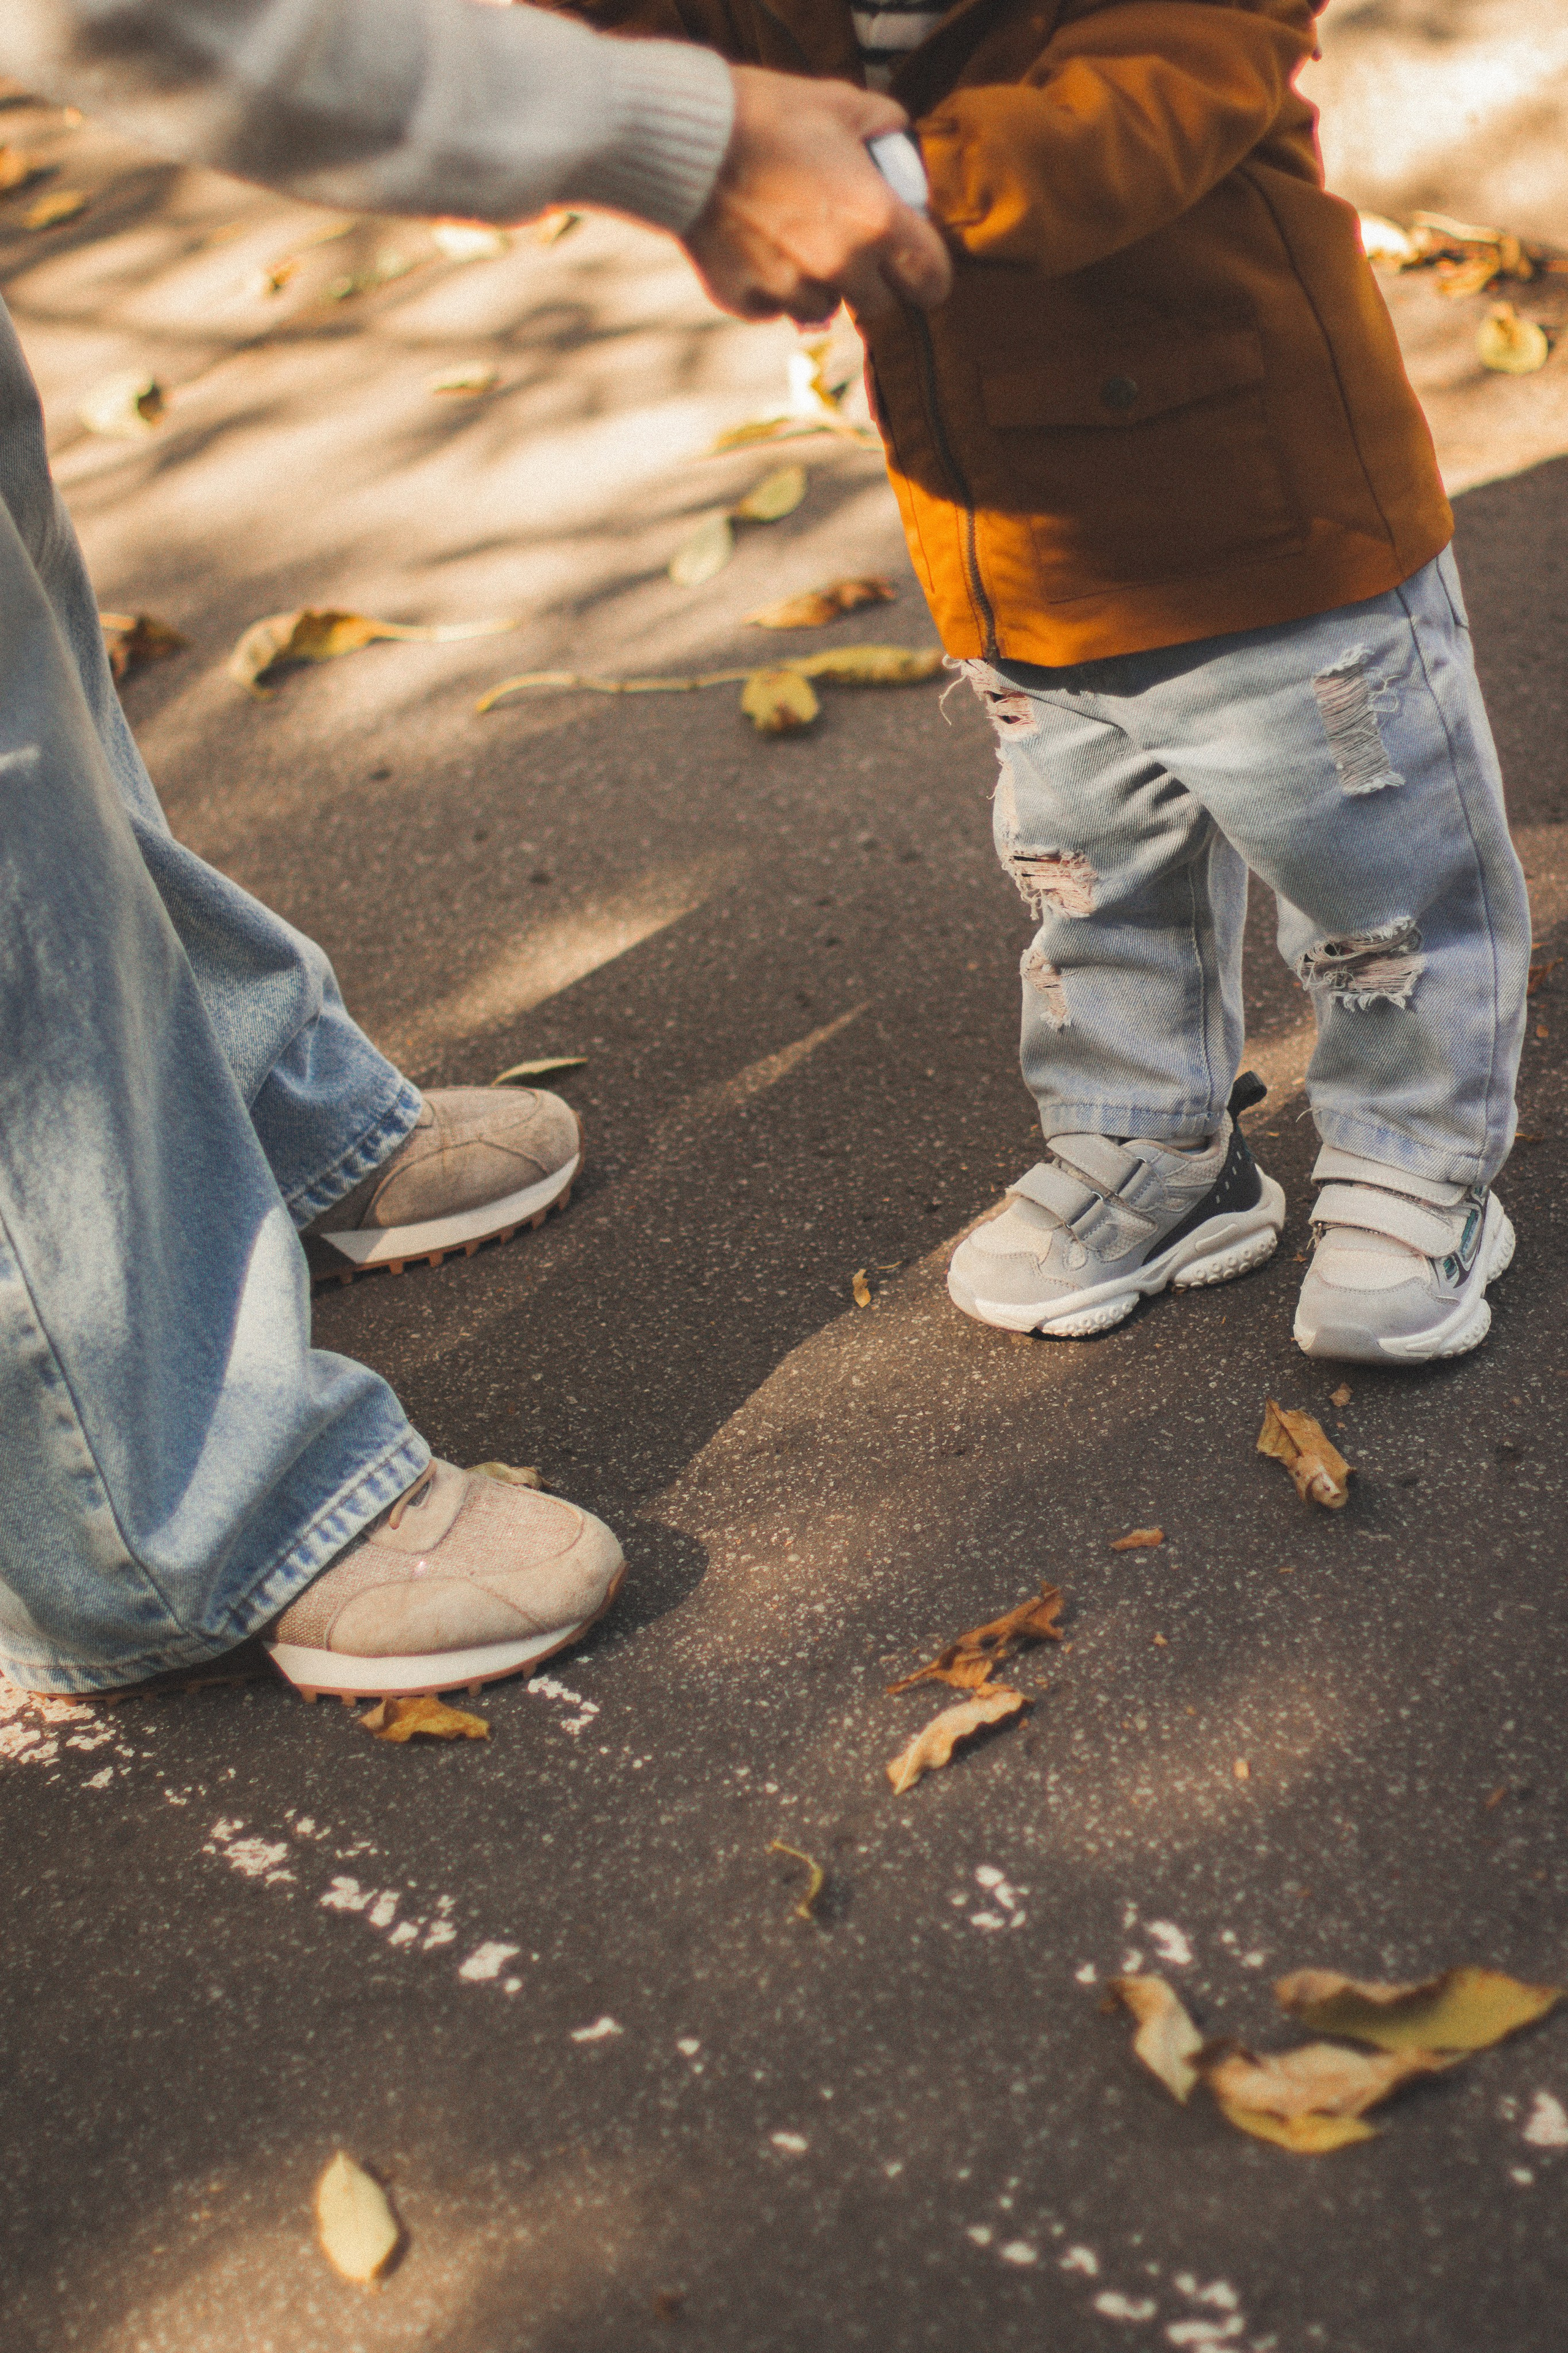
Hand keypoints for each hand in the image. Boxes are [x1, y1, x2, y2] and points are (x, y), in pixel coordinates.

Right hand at [683, 65, 951, 324]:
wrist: (688, 137)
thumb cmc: (769, 114)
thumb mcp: (841, 102)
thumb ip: (885, 125)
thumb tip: (899, 141)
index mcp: (878, 221)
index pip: (931, 281)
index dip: (927, 275)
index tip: (916, 267)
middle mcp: (841, 266)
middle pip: (880, 304)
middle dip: (871, 279)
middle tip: (849, 243)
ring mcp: (792, 289)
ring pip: (826, 308)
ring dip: (821, 285)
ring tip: (794, 238)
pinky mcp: (748, 301)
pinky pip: (775, 307)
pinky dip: (772, 287)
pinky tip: (756, 245)